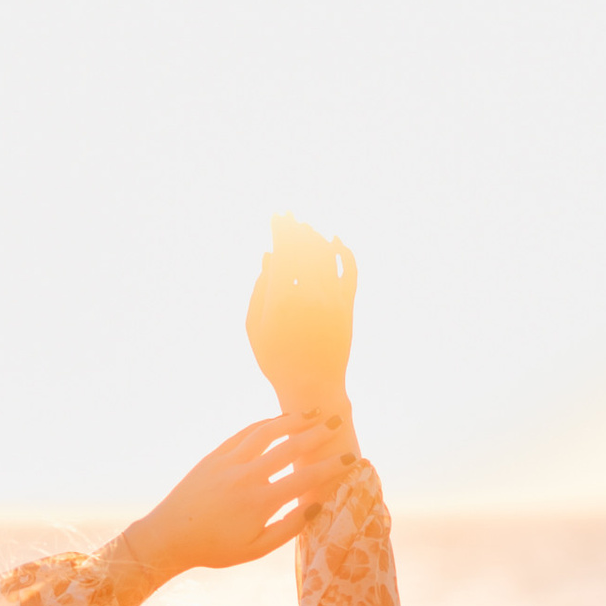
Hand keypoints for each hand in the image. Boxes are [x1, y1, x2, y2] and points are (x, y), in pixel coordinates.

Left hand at [120, 413, 351, 588]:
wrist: (170, 536)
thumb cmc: (216, 548)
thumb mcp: (256, 548)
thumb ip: (289, 527)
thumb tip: (317, 506)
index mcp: (260, 502)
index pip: (304, 478)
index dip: (331, 467)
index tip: (351, 459)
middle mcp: (246, 476)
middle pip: (289, 446)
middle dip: (317, 433)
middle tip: (337, 422)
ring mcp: (228, 462)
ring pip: (265, 432)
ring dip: (291, 420)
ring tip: (311, 413)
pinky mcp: (215, 456)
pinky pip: (244, 433)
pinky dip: (264, 425)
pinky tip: (277, 422)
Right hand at [246, 215, 356, 419]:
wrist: (312, 388)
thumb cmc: (276, 360)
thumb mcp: (255, 328)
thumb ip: (259, 289)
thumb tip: (269, 255)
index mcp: (282, 302)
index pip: (284, 252)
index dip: (281, 230)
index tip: (276, 217)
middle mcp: (310, 297)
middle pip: (306, 249)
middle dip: (296, 228)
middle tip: (288, 217)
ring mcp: (333, 302)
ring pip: (328, 256)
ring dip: (316, 237)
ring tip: (306, 229)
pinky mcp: (348, 308)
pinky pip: (350, 271)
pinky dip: (344, 252)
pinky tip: (335, 241)